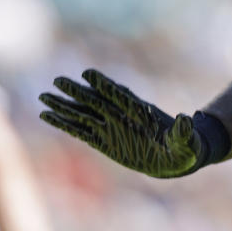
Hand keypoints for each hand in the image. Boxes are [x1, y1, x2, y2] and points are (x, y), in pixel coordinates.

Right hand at [39, 69, 201, 177]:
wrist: (176, 157)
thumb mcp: (187, 140)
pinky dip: (65, 124)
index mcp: (141, 112)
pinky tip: (48, 116)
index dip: (105, 85)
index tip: (88, 74)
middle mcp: (122, 116)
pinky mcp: (104, 141)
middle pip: (96, 100)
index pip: (120, 95)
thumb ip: (184, 130)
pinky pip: (80, 131)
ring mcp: (111, 127)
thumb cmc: (185, 146)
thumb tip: (185, 119)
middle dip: (78, 92)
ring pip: (83, 114)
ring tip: (44, 97)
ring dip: (65, 106)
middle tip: (57, 80)